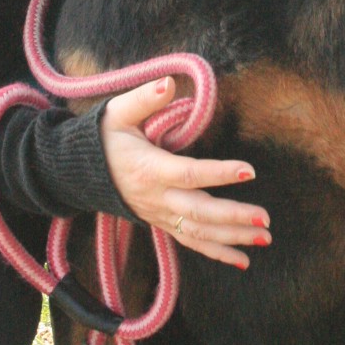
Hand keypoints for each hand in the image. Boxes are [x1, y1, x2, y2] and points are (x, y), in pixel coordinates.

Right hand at [100, 76, 270, 268]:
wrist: (79, 172)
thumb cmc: (104, 138)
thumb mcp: (118, 112)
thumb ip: (145, 98)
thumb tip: (169, 83)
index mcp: (149, 169)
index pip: (189, 174)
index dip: (218, 173)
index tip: (248, 171)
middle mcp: (156, 197)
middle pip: (199, 212)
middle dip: (233, 217)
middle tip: (265, 218)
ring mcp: (159, 214)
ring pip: (199, 233)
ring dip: (233, 238)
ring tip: (264, 238)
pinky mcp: (162, 223)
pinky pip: (192, 242)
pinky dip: (217, 253)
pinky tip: (243, 261)